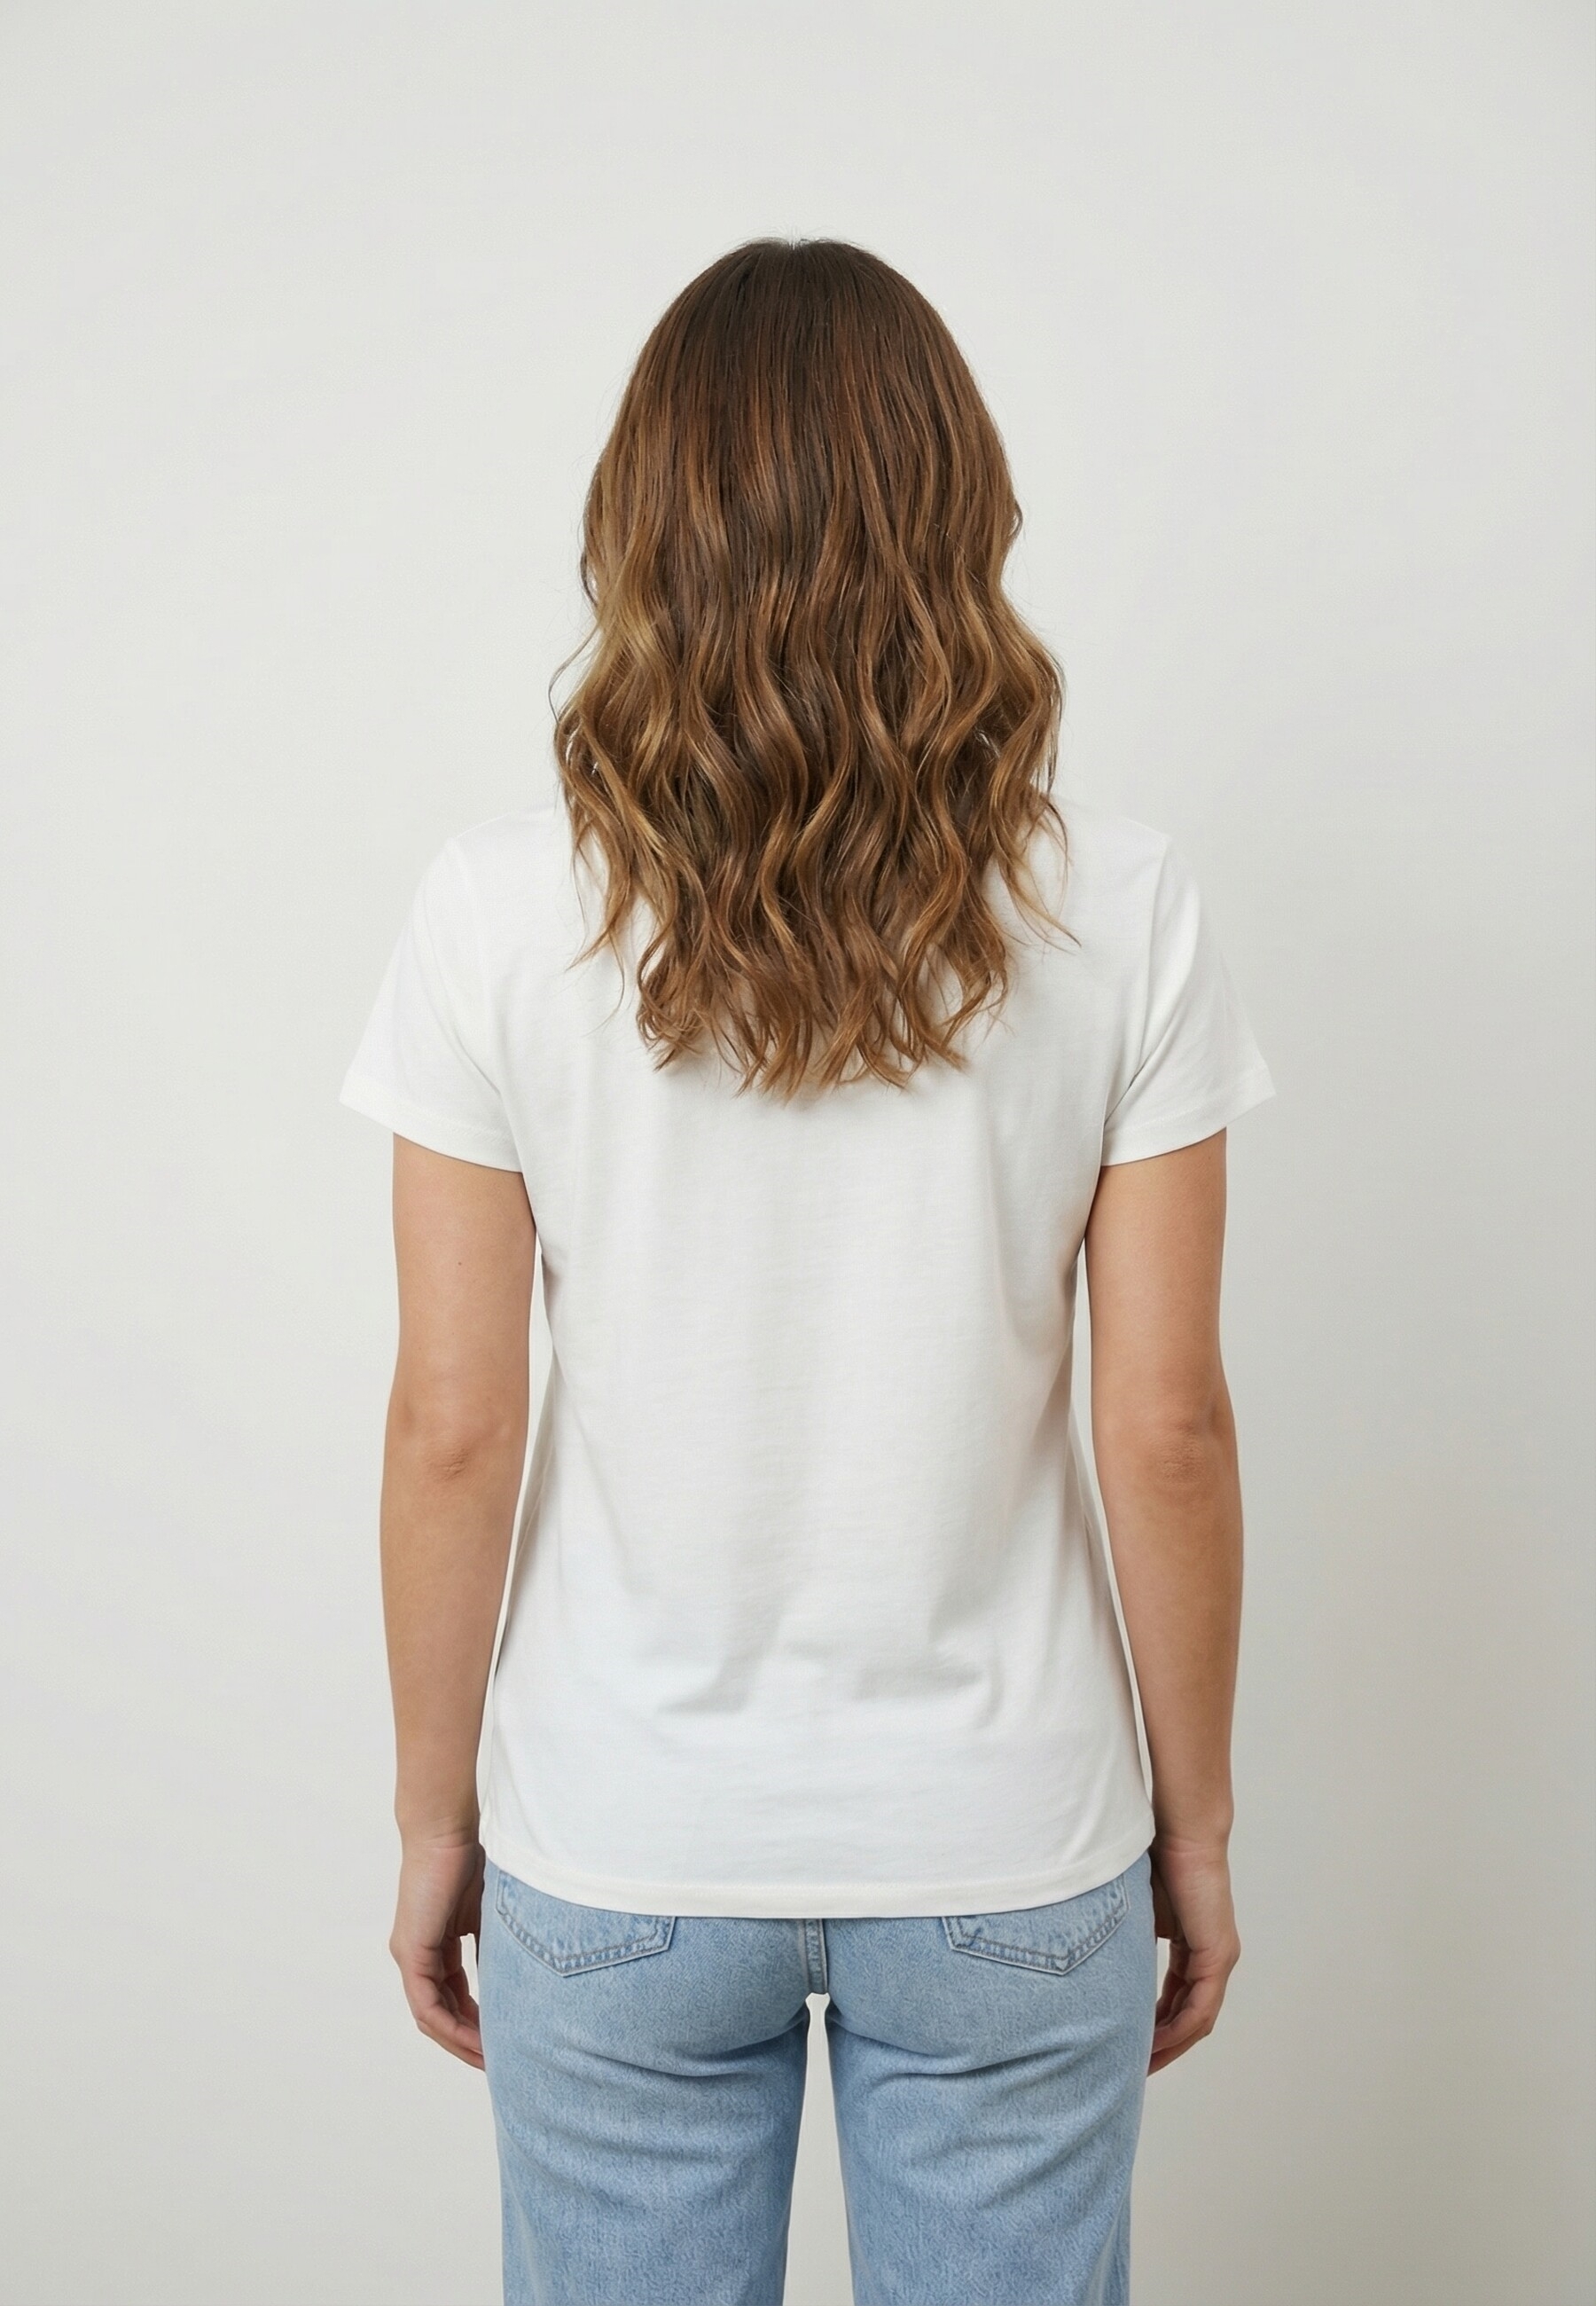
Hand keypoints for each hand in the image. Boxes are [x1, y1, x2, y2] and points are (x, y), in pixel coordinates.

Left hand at [391, 1832, 485, 2068]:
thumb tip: (519, 1978)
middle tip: (497, 2062)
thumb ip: (495, 1946)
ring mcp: (410, 1957)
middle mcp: (416, 1957)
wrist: (445, 1831)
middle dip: (468, 2041)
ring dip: (460, 2041)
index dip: (476, 2022)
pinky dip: (452, 2026)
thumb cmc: (470, 1859)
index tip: (502, 2039)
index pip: (453, 1997)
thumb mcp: (490, 1913)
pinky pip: (427, 2005)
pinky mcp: (410, 1953)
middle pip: (440, 2015)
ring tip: (490, 2060)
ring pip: (431, 2017)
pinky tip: (476, 2039)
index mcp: (434, 1946)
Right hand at [1147, 1835, 1239, 2074]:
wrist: (1183, 1834)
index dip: (1154, 2026)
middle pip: (1189, 2018)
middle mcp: (1212, 1959)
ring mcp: (1219, 1960)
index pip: (1176, 2000)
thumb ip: (1128, 1940)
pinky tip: (1154, 2044)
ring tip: (1140, 2066)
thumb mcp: (1136, 1913)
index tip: (1130, 2044)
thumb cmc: (1157, 1861)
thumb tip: (1094, 1960)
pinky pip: (1199, 2009)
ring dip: (1170, 2046)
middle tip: (1135, 2070)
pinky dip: (1177, 2030)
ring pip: (1196, 2021)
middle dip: (1162, 2046)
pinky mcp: (1219, 1956)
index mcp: (1194, 1949)